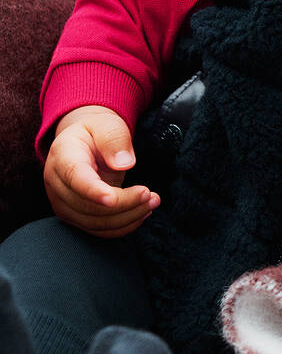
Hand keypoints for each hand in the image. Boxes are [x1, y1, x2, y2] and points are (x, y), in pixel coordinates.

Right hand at [43, 106, 159, 237]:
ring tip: (153, 202)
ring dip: (127, 217)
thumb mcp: (107, 123)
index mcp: (63, 156)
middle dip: (123, 204)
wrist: (84, 142)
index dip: (93, 191)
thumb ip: (114, 139)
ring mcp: (63, 202)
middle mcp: (57, 183)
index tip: (114, 198)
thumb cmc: (97, 131)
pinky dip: (122, 226)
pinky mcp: (75, 215)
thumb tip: (124, 163)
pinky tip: (142, 213)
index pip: (75, 178)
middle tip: (152, 195)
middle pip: (87, 205)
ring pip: (94, 222)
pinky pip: (98, 229)